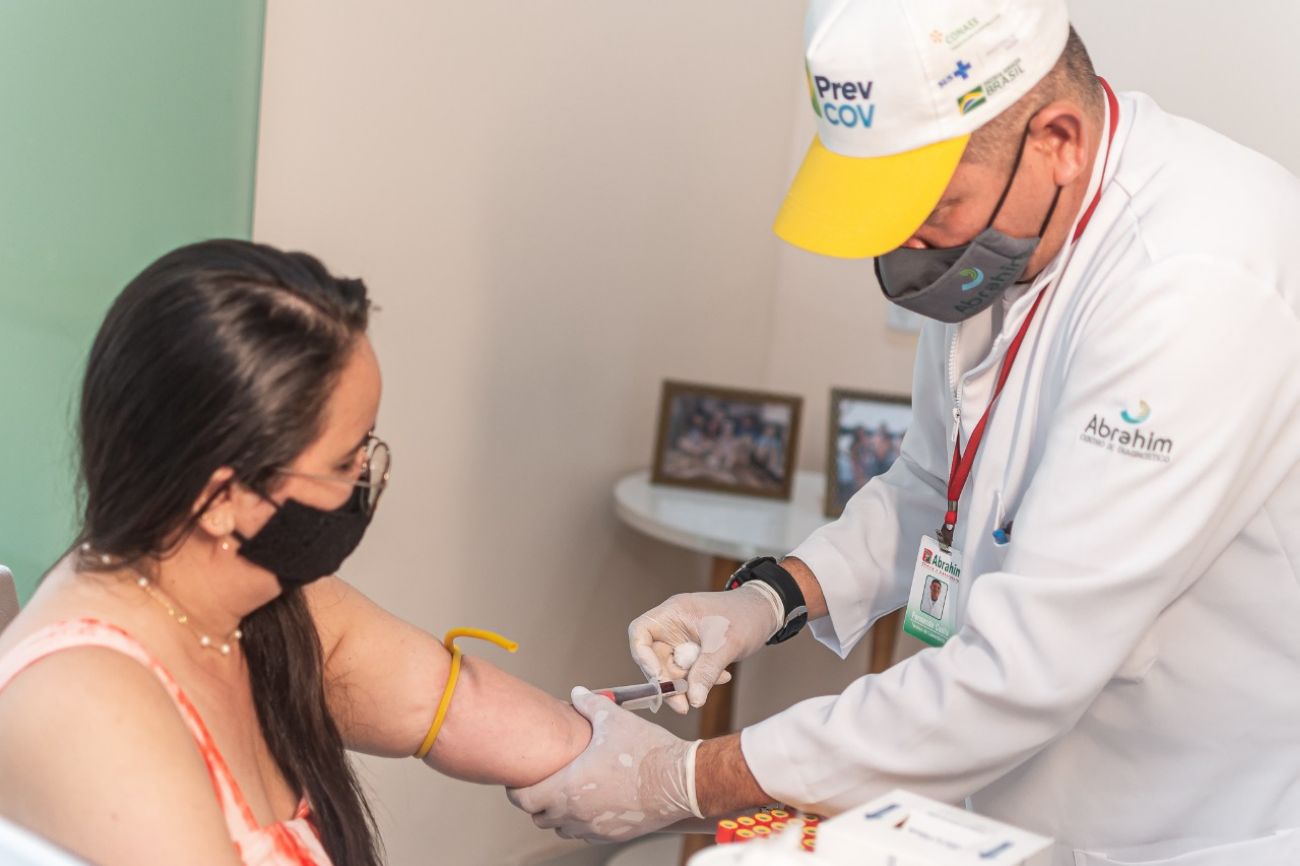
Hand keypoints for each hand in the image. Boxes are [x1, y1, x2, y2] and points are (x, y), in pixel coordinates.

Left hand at [506, 687, 700, 841]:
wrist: (680, 781)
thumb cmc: (647, 751)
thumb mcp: (615, 720)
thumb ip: (589, 705)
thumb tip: (576, 693)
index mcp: (569, 786)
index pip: (523, 799)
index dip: (516, 789)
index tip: (520, 778)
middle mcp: (576, 813)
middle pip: (538, 816)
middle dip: (537, 800)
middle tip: (544, 781)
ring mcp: (594, 827)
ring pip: (560, 828)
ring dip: (557, 814)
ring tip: (567, 792)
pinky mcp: (612, 835)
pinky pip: (584, 834)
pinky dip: (580, 822)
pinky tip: (592, 802)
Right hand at [629, 584, 779, 712]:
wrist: (767, 612)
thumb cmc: (745, 616)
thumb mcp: (726, 644)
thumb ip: (706, 671)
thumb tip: (692, 700)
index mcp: (672, 613)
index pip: (640, 633)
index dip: (643, 658)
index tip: (659, 680)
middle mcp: (672, 627)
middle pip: (653, 658)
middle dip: (667, 682)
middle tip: (683, 705)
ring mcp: (682, 640)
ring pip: (671, 669)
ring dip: (688, 683)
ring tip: (715, 681)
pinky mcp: (694, 652)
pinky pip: (688, 672)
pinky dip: (701, 679)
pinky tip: (723, 676)